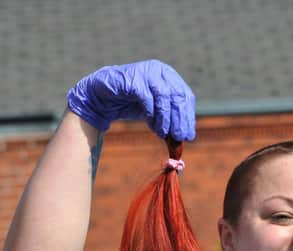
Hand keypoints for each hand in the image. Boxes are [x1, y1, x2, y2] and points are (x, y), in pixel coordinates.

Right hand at [67, 59, 195, 140]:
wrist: (103, 98)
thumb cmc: (132, 104)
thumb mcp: (156, 112)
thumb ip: (170, 119)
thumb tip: (186, 136)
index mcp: (170, 76)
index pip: (185, 96)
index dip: (188, 117)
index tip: (189, 136)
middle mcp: (160, 70)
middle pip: (178, 95)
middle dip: (180, 119)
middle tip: (179, 137)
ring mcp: (146, 71)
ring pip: (164, 96)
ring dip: (166, 119)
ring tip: (163, 133)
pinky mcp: (133, 78)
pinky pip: (147, 97)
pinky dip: (151, 114)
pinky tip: (152, 126)